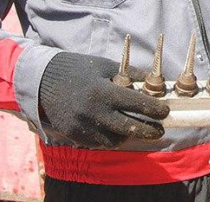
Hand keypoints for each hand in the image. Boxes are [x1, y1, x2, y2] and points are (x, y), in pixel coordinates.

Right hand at [38, 52, 168, 147]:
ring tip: (136, 128)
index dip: (154, 109)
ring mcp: (83, 126)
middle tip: (160, 130)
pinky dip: (110, 138)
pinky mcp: (74, 134)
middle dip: (148, 130)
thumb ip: (129, 75)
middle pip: (129, 128)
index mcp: (103, 91)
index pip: (136, 104)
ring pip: (114, 140)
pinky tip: (116, 131)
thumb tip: (151, 81)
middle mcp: (94, 111)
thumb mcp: (105, 66)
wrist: (43, 80)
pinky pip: (99, 143)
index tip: (165, 112)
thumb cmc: (78, 69)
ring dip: (128, 135)